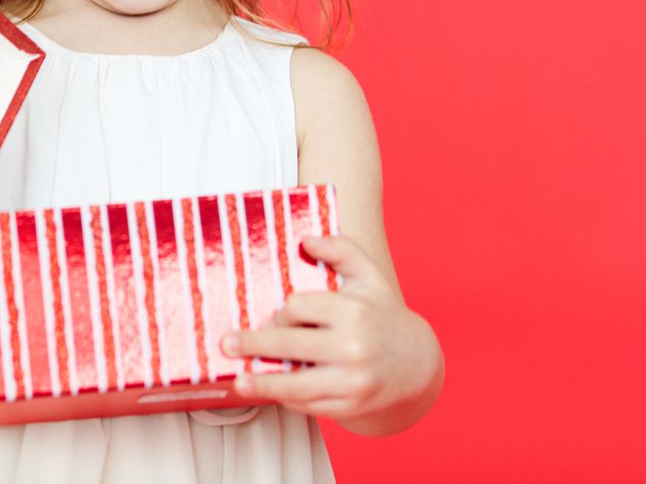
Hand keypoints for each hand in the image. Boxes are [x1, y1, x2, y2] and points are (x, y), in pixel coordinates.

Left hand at [220, 233, 438, 421]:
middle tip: (228, 343)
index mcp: (354, 311)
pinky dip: (288, 398)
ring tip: (240, 380)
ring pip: (296, 383)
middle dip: (254, 344)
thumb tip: (305, 239)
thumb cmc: (384, 316)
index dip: (282, 312)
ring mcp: (350, 381)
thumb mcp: (370, 277)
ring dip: (263, 382)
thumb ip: (341, 250)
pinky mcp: (348, 406)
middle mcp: (353, 347)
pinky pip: (309, 404)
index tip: (275, 317)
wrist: (417, 366)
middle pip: (291, 344)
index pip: (300, 308)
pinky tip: (270, 392)